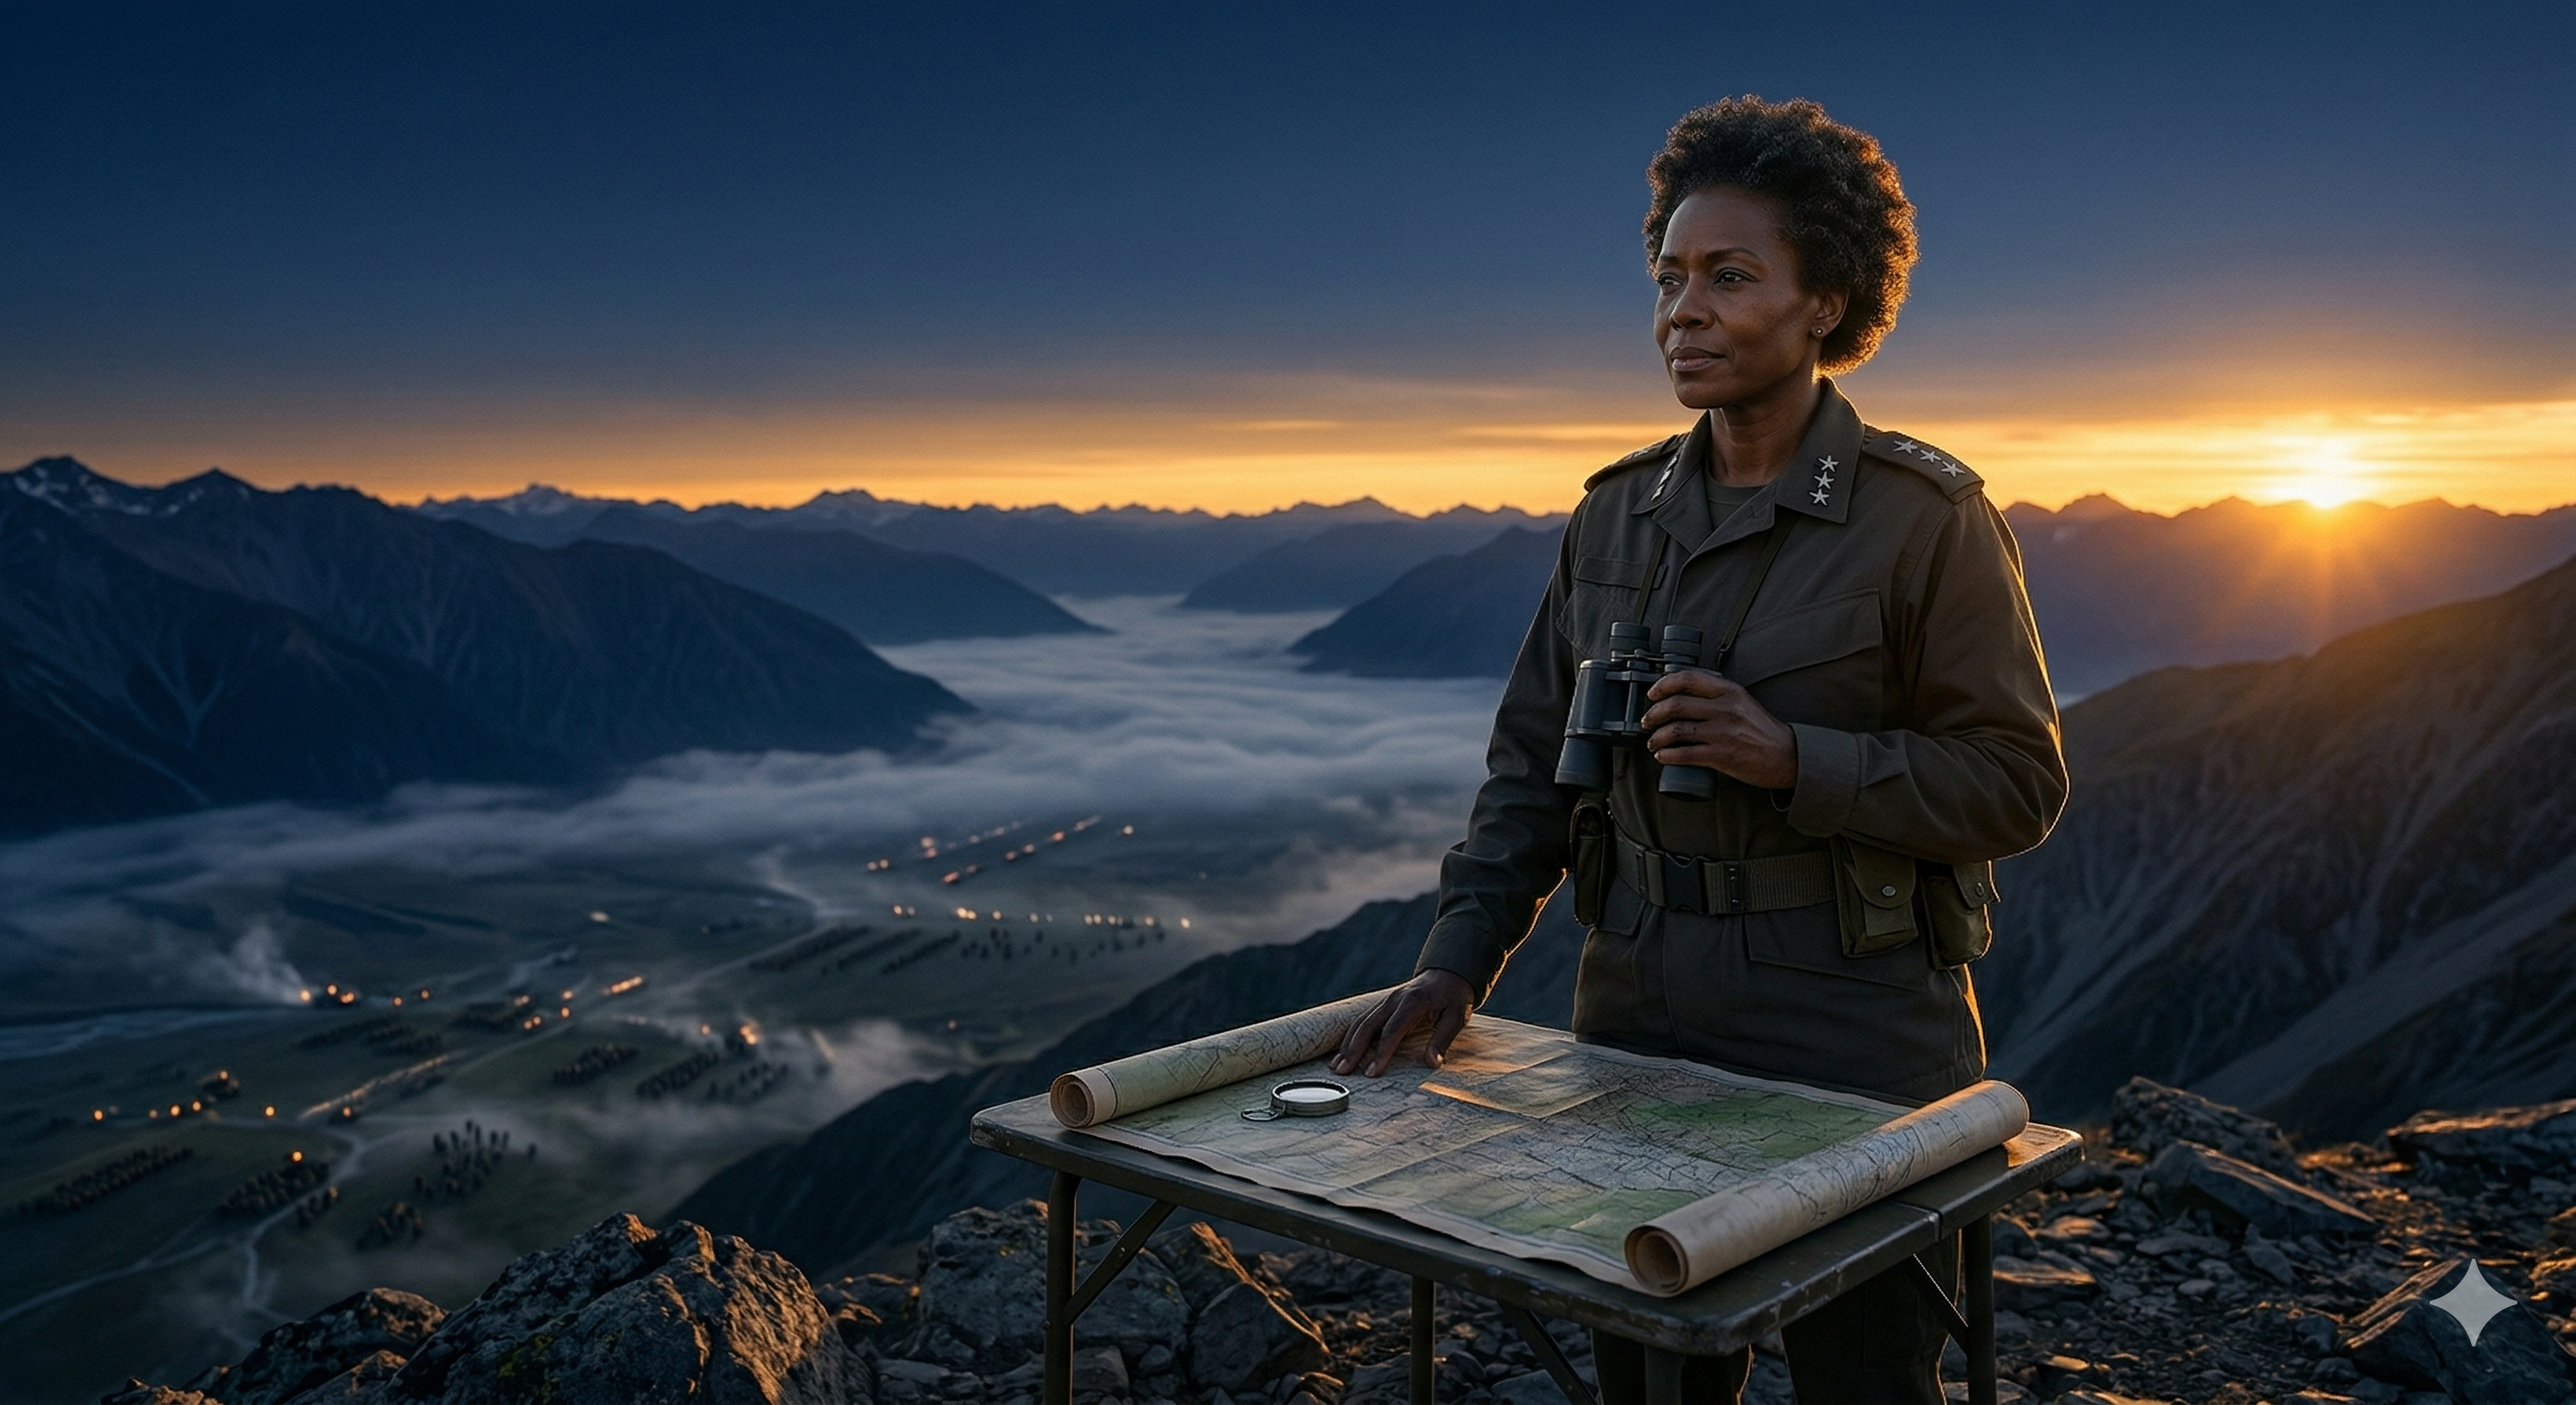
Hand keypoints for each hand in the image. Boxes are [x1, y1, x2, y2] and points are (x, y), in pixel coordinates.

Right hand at [1329, 969, 1473, 1077]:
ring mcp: (1386, 1001)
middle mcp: (1394, 1000)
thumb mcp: (1457, 1016)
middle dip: (1353, 1050)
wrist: (1448, 973)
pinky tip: (1343, 1052)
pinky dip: (1351, 1037)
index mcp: (1412, 1002)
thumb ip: (1443, 1040)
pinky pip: (1363, 1021)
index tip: (1371, 1073)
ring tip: (1335, 1066)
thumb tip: (1432, 1063)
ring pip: (1360, 1023)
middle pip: (1368, 1026)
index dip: (1380, 1053)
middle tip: (1342, 1072)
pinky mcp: (1383, 1005)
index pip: (1392, 1031)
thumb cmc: (1454, 997)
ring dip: (1347, 1045)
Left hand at [1641, 669, 1799, 789]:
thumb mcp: (1743, 702)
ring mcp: (1723, 732)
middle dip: (1653, 714)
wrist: (1787, 755)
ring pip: (1676, 730)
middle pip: (1676, 705)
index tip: (1652, 693)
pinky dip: (1668, 755)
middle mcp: (1725, 709)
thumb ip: (1718, 695)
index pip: (1688, 679)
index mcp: (1730, 691)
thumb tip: (1685, 694)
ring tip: (1653, 742)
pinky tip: (1662, 756)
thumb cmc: (1763, 730)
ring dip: (1657, 737)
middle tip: (1647, 721)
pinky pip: (1686, 753)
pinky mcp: (1722, 755)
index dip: (1664, 685)